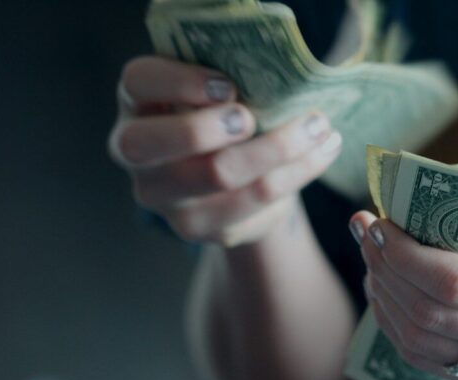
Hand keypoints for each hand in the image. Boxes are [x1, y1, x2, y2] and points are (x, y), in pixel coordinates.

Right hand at [108, 56, 341, 244]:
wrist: (237, 175)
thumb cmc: (226, 113)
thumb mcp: (220, 89)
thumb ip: (231, 78)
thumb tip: (278, 74)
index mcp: (137, 101)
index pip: (139, 81)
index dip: (179, 82)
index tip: (227, 84)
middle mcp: (134, 152)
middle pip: (154, 143)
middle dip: (207, 128)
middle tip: (251, 117)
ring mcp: (163, 196)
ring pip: (217, 174)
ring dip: (277, 148)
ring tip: (319, 127)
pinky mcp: (198, 228)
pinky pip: (254, 201)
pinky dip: (297, 172)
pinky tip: (323, 151)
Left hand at [348, 206, 457, 379]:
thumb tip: (404, 195)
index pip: (454, 282)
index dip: (402, 254)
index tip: (378, 221)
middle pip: (429, 314)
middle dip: (383, 269)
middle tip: (365, 231)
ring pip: (419, 343)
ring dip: (383, 297)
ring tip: (372, 257)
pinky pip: (428, 360)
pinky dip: (397, 324)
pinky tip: (387, 290)